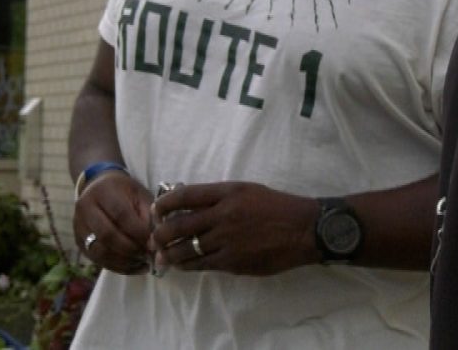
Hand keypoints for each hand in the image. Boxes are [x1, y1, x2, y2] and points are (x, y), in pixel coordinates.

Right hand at [73, 172, 152, 273]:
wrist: (99, 188)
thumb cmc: (124, 192)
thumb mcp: (139, 195)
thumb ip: (147, 215)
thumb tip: (153, 241)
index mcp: (102, 191)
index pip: (120, 214)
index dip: (138, 231)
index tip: (153, 241)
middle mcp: (85, 207)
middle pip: (107, 235)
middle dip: (130, 248)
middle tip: (148, 254)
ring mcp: (78, 226)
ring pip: (100, 251)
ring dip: (124, 261)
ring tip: (143, 262)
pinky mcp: (78, 242)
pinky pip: (97, 259)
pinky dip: (117, 267)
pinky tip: (134, 266)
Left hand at [148, 181, 317, 276]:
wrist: (303, 229)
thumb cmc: (276, 207)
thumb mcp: (246, 190)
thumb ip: (219, 197)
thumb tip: (189, 206)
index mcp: (227, 193)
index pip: (185, 196)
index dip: (164, 203)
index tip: (156, 209)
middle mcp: (224, 215)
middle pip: (179, 225)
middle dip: (161, 233)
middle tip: (153, 238)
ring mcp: (228, 240)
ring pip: (187, 249)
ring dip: (170, 253)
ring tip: (162, 255)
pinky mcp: (234, 262)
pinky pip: (203, 264)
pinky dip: (189, 265)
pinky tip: (183, 265)